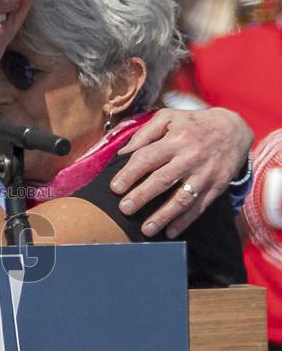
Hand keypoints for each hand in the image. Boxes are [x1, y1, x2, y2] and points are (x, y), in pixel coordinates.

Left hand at [110, 107, 252, 237]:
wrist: (234, 129)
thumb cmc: (193, 124)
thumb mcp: (169, 117)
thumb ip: (145, 133)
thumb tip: (123, 154)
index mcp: (176, 139)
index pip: (148, 157)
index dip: (130, 173)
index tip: (115, 188)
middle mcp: (191, 157)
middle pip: (162, 180)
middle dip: (142, 196)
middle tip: (124, 209)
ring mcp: (205, 173)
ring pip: (182, 198)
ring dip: (163, 216)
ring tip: (146, 230)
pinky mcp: (217, 186)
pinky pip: (199, 207)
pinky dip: (185, 222)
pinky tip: (170, 233)